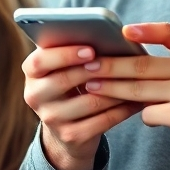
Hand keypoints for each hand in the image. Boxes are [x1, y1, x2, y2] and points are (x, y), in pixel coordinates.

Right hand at [22, 44, 141, 169]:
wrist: (68, 130)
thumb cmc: (72, 84)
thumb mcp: (64, 67)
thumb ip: (73, 49)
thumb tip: (102, 32)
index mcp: (31, 73)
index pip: (39, 61)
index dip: (64, 54)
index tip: (90, 49)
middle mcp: (35, 96)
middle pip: (63, 80)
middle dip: (94, 69)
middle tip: (118, 61)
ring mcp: (52, 119)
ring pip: (89, 102)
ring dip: (116, 88)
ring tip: (136, 77)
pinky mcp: (71, 136)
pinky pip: (102, 121)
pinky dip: (123, 109)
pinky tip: (137, 100)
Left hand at [83, 23, 169, 151]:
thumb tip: (135, 33)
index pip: (168, 34)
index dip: (144, 32)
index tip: (120, 34)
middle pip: (142, 68)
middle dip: (111, 67)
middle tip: (88, 66)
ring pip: (139, 92)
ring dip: (113, 90)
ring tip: (93, 87)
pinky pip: (149, 114)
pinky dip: (143, 113)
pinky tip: (142, 112)